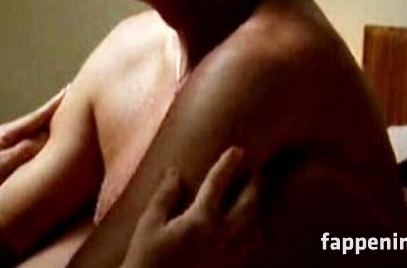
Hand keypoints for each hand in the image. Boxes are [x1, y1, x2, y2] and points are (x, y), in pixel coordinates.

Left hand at [0, 88, 65, 198]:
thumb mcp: (5, 164)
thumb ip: (25, 149)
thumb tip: (46, 136)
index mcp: (7, 133)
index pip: (37, 116)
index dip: (54, 104)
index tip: (69, 89)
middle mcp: (10, 135)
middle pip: (39, 120)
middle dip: (56, 109)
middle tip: (74, 93)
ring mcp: (11, 145)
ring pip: (38, 131)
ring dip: (54, 122)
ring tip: (70, 112)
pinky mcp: (14, 157)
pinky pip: (36, 144)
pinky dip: (49, 138)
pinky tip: (56, 136)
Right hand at [121, 147, 261, 267]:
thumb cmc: (146, 261)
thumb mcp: (148, 226)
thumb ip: (164, 197)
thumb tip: (175, 172)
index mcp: (200, 222)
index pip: (218, 185)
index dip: (228, 164)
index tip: (237, 150)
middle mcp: (221, 238)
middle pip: (249, 205)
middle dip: (256, 185)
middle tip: (258, 171)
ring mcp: (230, 258)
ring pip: (258, 230)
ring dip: (260, 211)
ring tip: (257, 200)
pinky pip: (253, 250)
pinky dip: (257, 235)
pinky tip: (250, 232)